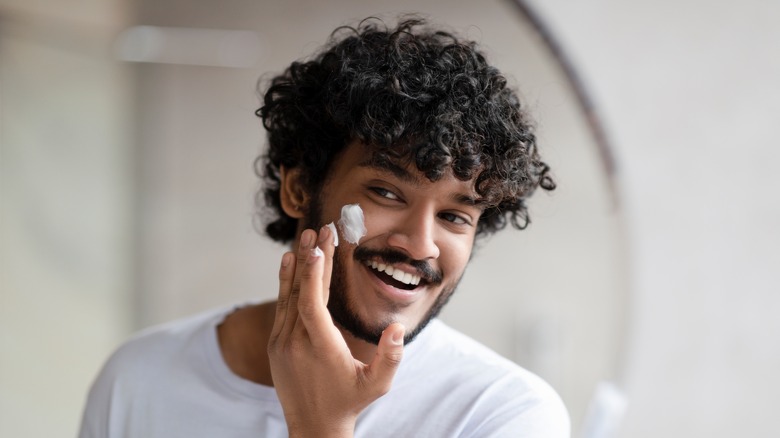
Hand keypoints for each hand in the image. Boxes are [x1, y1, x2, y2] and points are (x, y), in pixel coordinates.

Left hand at [267, 226, 405, 437]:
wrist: (314, 426)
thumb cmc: (350, 403)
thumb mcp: (377, 385)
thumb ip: (390, 357)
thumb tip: (397, 329)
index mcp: (320, 348)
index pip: (312, 305)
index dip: (314, 275)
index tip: (319, 248)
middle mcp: (295, 343)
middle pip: (301, 292)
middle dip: (312, 258)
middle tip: (321, 229)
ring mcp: (282, 343)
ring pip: (288, 295)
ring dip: (298, 264)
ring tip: (306, 236)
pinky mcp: (276, 344)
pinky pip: (281, 306)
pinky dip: (286, 282)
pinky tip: (290, 260)